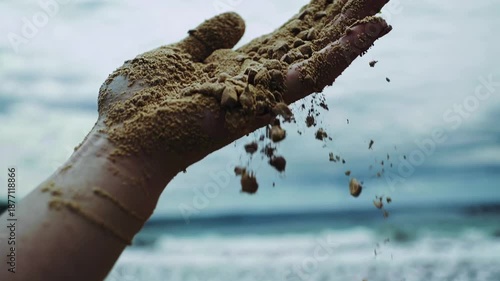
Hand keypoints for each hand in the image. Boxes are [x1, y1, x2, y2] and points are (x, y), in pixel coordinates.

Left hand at [96, 0, 391, 185]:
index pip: (288, 35)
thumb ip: (209, 38)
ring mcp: (263, 93)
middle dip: (344, 13)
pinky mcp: (261, 103)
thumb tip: (241, 18)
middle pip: (312, 40)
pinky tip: (372, 28)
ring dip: (356, 26)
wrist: (125, 139)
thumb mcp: (176, 54)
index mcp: (238, 67)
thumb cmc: (140, 102)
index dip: (315, 13)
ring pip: (321, 54)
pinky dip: (342, 54)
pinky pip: (311, 77)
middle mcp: (258, 79)